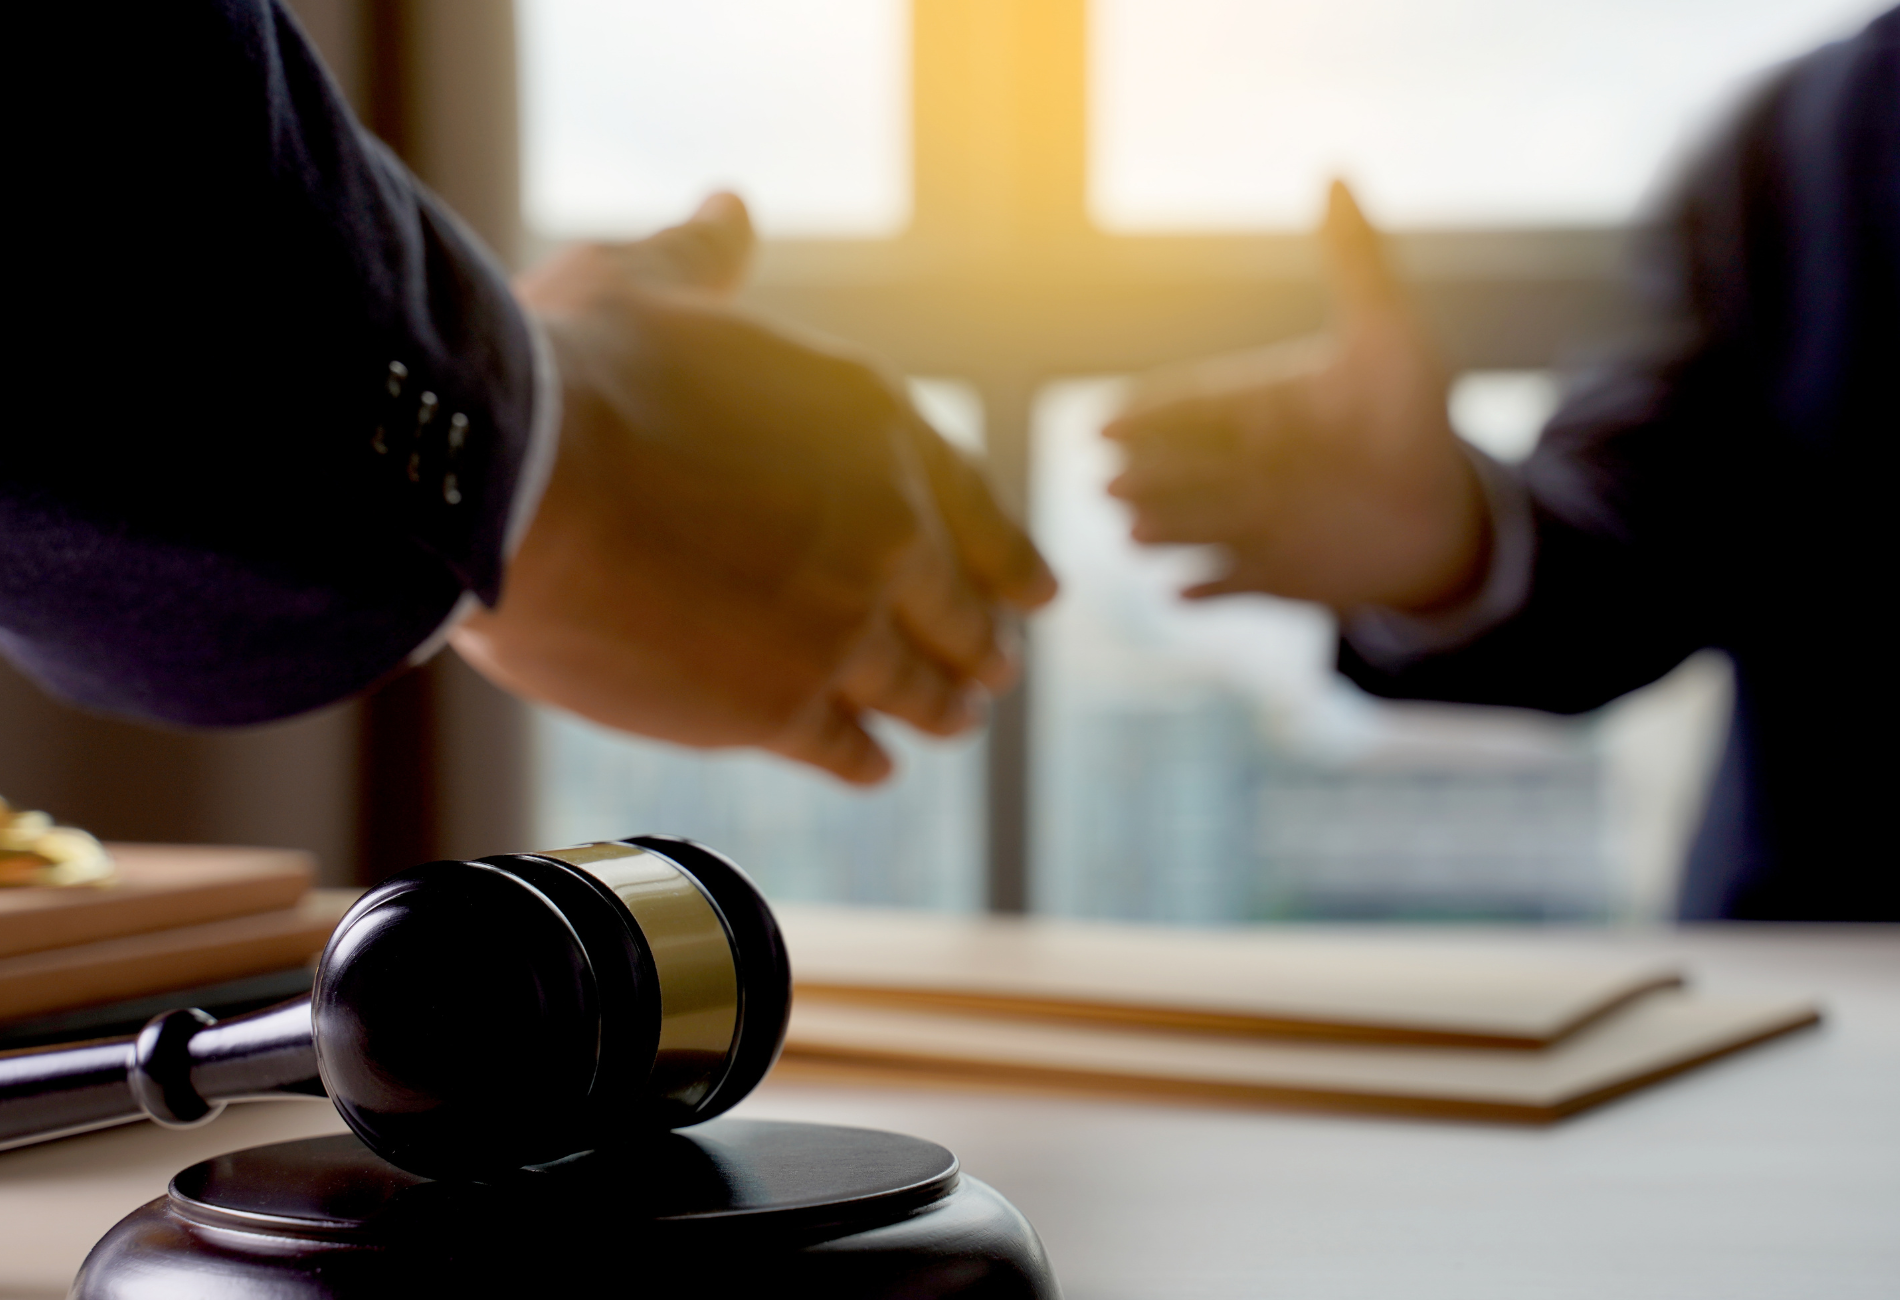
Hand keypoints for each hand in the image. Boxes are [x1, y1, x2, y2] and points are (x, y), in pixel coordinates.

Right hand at [452, 195, 1053, 783]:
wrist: (513, 484)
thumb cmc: (571, 370)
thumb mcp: (646, 283)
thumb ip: (703, 261)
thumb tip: (728, 209)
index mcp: (874, 423)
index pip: (977, 508)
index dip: (1011, 559)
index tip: (1034, 594)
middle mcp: (887, 530)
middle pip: (962, 610)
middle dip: (981, 645)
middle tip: (992, 670)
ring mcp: (841, 627)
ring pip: (922, 689)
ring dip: (944, 708)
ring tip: (952, 720)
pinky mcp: (779, 707)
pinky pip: (848, 747)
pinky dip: (865, 758)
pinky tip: (870, 763)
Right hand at [1104, 182, 1487, 612]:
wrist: (1444, 518)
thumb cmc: (1413, 418)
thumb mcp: (1391, 335)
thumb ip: (1356, 262)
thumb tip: (1333, 172)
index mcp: (1249, 409)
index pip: (1187, 406)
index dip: (1149, 414)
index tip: (1110, 421)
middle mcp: (1233, 467)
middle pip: (1177, 469)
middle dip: (1144, 475)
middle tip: (1114, 480)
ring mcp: (1242, 526)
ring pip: (1191, 526)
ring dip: (1163, 531)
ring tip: (1139, 535)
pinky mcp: (1263, 578)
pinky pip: (1225, 585)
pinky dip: (1205, 590)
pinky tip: (1185, 592)